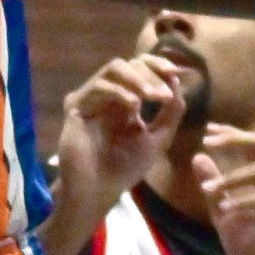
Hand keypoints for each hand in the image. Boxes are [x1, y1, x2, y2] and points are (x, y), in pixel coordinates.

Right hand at [55, 57, 183, 213]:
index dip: (157, 65)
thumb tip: (178, 82)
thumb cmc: (127, 168)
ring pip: (114, 69)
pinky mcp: (76, 105)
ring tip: (153, 97)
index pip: (140, 68)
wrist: (101, 190)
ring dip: (138, 79)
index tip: (175, 73)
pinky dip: (120, 92)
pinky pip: (98, 87)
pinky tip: (133, 107)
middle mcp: (107, 95)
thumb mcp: (158, 138)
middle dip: (151, 75)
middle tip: (164, 95)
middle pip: (129, 64)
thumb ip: (171, 112)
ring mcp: (91, 98)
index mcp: (125, 99)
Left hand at [192, 127, 254, 254]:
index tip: (208, 130)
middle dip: (235, 140)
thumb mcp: (225, 214)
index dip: (233, 134)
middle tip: (208, 141)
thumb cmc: (254, 247)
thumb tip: (198, 156)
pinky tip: (226, 209)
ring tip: (208, 189)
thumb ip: (215, 187)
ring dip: (232, 178)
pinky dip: (245, 201)